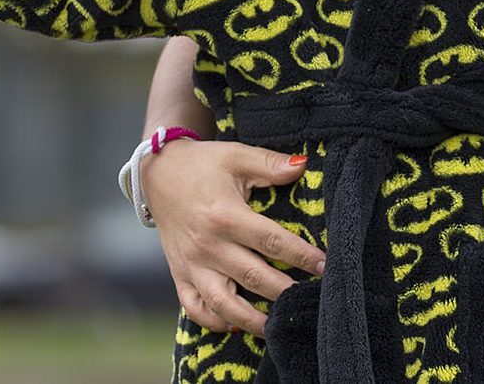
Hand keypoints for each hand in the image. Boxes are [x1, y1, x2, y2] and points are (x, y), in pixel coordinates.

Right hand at [142, 139, 324, 335]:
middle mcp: (208, 246)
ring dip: (252, 320)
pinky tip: (235, 325)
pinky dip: (213, 321)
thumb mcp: (236, 156)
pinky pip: (194, 307)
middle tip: (312, 300)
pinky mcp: (179, 275)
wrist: (158, 174)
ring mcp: (191, 265)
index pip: (271, 241)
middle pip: (254, 277)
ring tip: (278, 327)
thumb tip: (303, 165)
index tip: (325, 266)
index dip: (301, 256)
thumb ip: (270, 163)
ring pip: (223, 303)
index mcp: (225, 216)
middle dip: (286, 292)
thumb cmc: (203, 165)